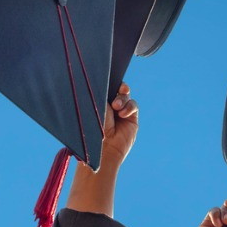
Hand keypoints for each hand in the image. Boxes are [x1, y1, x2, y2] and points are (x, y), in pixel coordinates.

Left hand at [64, 85, 138, 216]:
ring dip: (122, 98)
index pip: (104, 86)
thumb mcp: (94, 108)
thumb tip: (103, 81)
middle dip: (118, 86)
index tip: (109, 77)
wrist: (102, 149)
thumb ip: (100, 94)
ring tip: (116, 107)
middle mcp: (108, 106)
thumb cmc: (92, 129)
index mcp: (96, 103)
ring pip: (126, 95)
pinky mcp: (131, 118)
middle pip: (117, 88)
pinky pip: (133, 105)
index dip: (108, 80)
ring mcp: (120, 112)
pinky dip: (129, 107)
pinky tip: (123, 114)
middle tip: (118, 88)